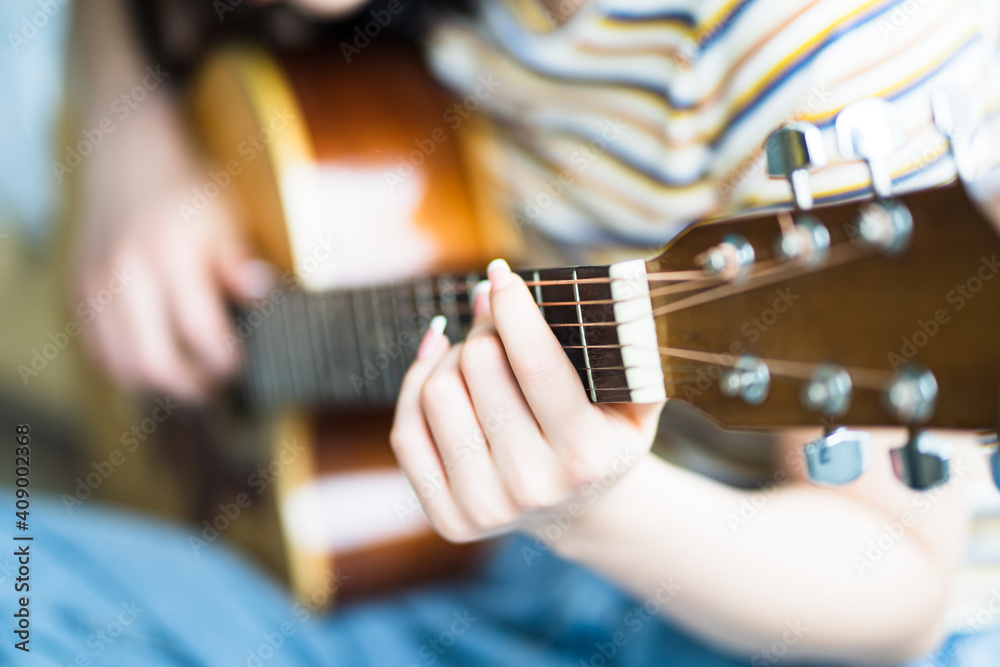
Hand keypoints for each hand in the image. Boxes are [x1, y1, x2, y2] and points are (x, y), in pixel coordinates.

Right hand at [71, 94, 273, 401]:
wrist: (126, 154)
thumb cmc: (186, 188)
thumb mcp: (225, 216)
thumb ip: (238, 260)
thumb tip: (260, 293)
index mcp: (167, 254)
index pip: (199, 331)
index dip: (224, 360)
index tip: (242, 364)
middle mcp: (124, 273)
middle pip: (153, 361)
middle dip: (191, 385)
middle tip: (216, 385)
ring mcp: (94, 285)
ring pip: (121, 365)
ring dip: (158, 384)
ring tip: (190, 380)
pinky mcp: (77, 291)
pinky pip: (98, 350)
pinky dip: (128, 367)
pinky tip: (158, 361)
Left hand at [390, 259, 664, 542]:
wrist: (582, 509)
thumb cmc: (605, 433)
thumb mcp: (636, 395)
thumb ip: (629, 344)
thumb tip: (586, 287)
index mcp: (585, 455)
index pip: (534, 362)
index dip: (513, 306)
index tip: (502, 274)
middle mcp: (534, 486)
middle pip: (478, 365)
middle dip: (486, 328)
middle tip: (497, 322)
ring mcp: (486, 507)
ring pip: (436, 392)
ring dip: (452, 358)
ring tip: (477, 357)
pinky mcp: (448, 519)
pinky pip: (406, 431)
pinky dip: (418, 386)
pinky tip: (438, 366)